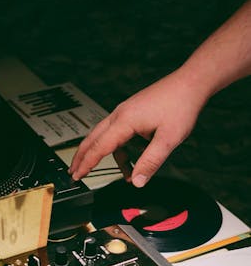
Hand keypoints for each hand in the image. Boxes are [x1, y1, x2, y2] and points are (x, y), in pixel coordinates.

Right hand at [69, 69, 207, 186]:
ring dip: (108, 156)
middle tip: (74, 173)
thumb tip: (137, 182)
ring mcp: (125, 112)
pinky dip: (122, 149)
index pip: (98, 147)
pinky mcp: (132, 112)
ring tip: (122, 173)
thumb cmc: (180, 106)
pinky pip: (118, 133)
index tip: (77, 176)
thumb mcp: (168, 139)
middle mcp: (120, 115)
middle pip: (92, 139)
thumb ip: (151, 162)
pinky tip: (134, 160)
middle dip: (82, 157)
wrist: (190, 84)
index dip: (86, 164)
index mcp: (124, 121)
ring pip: (105, 136)